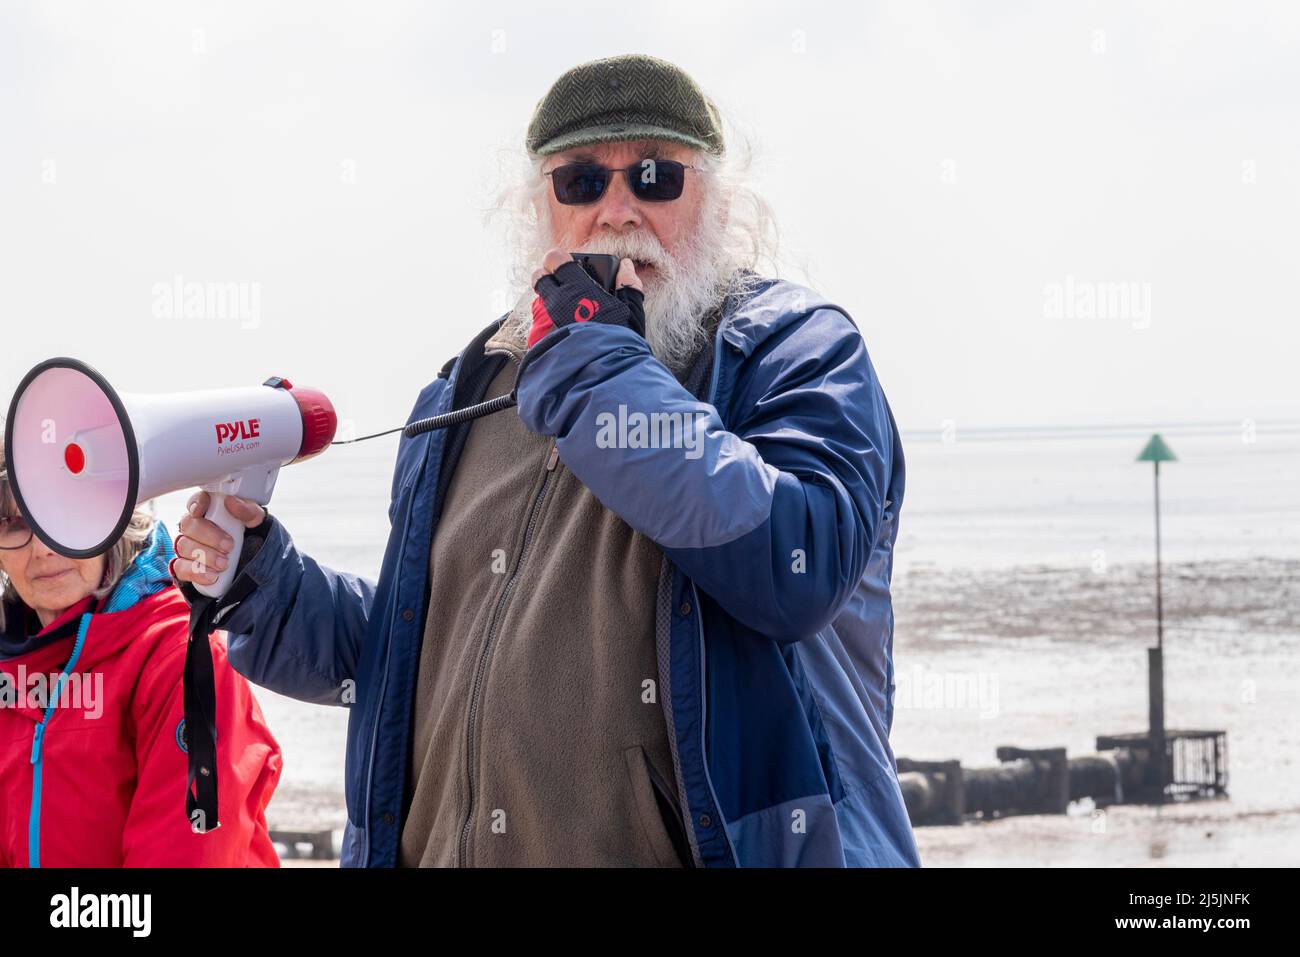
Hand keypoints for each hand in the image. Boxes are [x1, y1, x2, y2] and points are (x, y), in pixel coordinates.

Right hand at [171, 492, 266, 587]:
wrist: (252, 568)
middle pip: (188, 525)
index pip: (196, 502)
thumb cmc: (251, 540)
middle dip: (208, 536)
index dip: (196, 504)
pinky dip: (196, 572)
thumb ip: (249, 511)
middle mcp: (194, 528)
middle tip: (228, 546)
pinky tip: (212, 576)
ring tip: (224, 563)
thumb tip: (232, 501)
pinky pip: (181, 568)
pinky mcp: (185, 568)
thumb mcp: (257, 524)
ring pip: (184, 546)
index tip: (200, 511)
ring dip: (205, 555)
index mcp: (210, 512)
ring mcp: (188, 548)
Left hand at [526, 249, 645, 348]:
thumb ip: (627, 286)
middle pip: (539, 277)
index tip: (569, 267)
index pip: (554, 259)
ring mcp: (546, 321)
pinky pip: (539, 323)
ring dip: (550, 302)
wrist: (602, 377)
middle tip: (564, 286)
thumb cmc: (620, 344)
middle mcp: (556, 301)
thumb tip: (625, 266)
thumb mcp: (631, 314)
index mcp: (578, 288)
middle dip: (548, 277)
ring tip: (569, 314)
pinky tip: (565, 332)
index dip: (559, 260)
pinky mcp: (540, 340)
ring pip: (540, 301)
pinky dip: (548, 324)